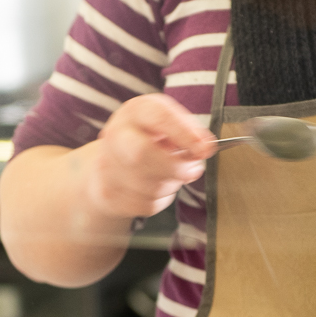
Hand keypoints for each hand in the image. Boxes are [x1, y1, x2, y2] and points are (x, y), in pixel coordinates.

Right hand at [82, 94, 214, 219]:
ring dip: (172, 184)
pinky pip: (147, 204)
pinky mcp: (110, 194)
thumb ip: (190, 131)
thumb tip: (206, 146)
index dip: (186, 135)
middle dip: (175, 166)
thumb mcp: (169, 124)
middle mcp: (116, 136)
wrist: (113, 162)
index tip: (205, 149)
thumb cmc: (149, 139)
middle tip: (193, 169)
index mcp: (134, 112)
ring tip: (173, 173)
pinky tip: (157, 185)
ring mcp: (109, 167)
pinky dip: (161, 198)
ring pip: (150, 186)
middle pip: (142, 153)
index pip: (159, 118)